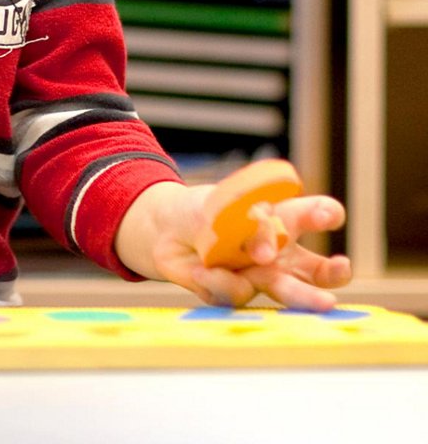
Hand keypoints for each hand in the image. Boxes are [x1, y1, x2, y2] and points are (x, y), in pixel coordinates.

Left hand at [146, 181, 351, 311]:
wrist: (167, 231)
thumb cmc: (204, 211)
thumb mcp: (224, 207)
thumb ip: (250, 227)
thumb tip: (269, 255)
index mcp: (280, 221)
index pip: (309, 215)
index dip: (323, 213)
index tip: (330, 215)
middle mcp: (279, 256)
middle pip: (315, 268)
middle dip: (332, 271)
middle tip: (343, 269)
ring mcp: (259, 278)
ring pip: (287, 291)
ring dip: (305, 296)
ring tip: (327, 303)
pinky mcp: (236, 295)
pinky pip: (234, 292)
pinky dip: (215, 279)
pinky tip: (200, 268)